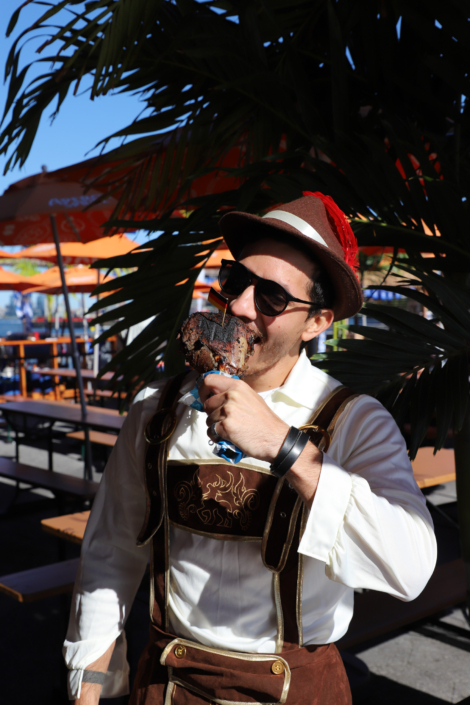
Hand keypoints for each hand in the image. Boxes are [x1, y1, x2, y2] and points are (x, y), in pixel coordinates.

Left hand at [201, 375, 323, 505]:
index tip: (206, 398)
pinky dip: (217, 436)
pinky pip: (211, 431)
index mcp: (238, 386)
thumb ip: (233, 393)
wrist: (275, 439)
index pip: (209, 379)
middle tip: (224, 420)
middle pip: (206, 403)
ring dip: (215, 426)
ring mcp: (228, 410)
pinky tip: (230, 437)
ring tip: (231, 429)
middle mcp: (231, 395)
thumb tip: (213, 395)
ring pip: (208, 419)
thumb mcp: (251, 398)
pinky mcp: (225, 426)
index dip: (203, 390)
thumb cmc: (264, 421)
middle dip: (211, 413)